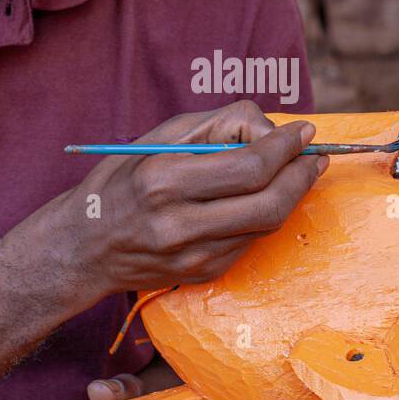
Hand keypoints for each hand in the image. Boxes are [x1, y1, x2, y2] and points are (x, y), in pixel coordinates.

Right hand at [45, 99, 327, 307]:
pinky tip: (261, 198)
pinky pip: (250, 241)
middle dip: (302, 175)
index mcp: (164, 180)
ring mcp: (192, 256)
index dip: (286, 147)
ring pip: (266, 225)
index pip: (249, 166)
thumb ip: (217, 125)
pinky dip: (264, 215)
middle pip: (269, 203)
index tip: (304, 130)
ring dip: (291, 194)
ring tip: (299, 170)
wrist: (83, 247)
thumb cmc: (122, 180)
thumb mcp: (159, 136)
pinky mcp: (202, 274)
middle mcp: (179, 224)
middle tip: (315, 156)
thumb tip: (271, 129)